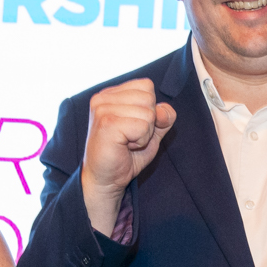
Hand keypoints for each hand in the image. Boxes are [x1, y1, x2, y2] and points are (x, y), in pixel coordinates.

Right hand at [82, 79, 176, 234]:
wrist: (106, 180)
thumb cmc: (126, 156)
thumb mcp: (151, 132)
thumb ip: (163, 117)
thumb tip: (164, 110)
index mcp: (111, 94)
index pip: (147, 86)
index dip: (150, 109)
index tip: (133, 127)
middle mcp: (103, 97)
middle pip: (149, 97)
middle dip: (148, 122)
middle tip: (130, 138)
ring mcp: (103, 108)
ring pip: (148, 112)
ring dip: (144, 133)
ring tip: (126, 143)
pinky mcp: (106, 123)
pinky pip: (143, 126)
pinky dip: (141, 141)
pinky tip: (125, 147)